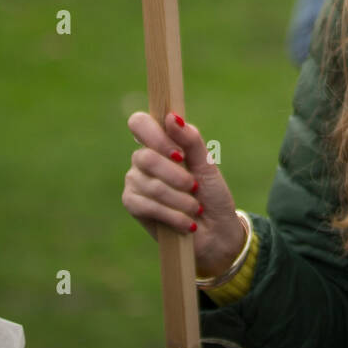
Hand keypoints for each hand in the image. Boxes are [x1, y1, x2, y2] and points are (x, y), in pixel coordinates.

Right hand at [123, 111, 247, 279]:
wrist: (215, 231)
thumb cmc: (211, 193)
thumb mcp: (206, 164)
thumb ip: (190, 140)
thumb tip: (172, 116)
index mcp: (160, 141)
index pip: (139, 123)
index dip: (155, 136)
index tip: (179, 154)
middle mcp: (143, 158)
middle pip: (146, 157)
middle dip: (176, 176)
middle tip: (194, 187)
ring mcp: (135, 180)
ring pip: (150, 185)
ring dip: (179, 200)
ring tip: (195, 208)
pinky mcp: (132, 203)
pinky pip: (145, 205)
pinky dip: (172, 215)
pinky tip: (186, 222)